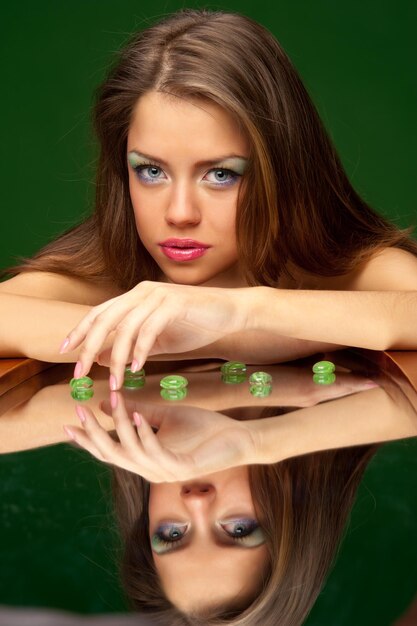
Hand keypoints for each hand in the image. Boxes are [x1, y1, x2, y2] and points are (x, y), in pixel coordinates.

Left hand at [60, 281, 255, 388]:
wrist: (230, 312)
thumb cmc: (195, 325)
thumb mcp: (157, 339)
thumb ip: (131, 346)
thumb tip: (100, 359)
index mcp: (135, 297)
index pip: (99, 312)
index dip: (80, 331)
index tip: (65, 352)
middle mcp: (142, 292)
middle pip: (105, 319)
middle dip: (89, 347)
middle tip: (80, 373)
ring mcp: (158, 296)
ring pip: (126, 327)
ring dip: (117, 357)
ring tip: (115, 382)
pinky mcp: (174, 304)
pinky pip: (150, 329)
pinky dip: (141, 350)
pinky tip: (138, 368)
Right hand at [63, 392, 259, 481]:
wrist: (237, 439)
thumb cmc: (203, 428)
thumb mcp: (165, 415)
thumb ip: (138, 410)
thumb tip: (108, 402)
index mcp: (145, 458)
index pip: (110, 451)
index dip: (88, 441)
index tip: (68, 426)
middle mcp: (150, 470)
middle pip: (112, 455)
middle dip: (93, 434)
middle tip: (78, 411)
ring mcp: (165, 472)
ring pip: (131, 452)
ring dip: (120, 426)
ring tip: (112, 401)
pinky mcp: (182, 469)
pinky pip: (156, 453)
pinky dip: (145, 434)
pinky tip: (138, 416)